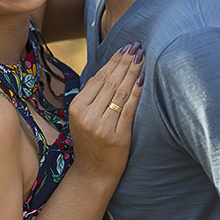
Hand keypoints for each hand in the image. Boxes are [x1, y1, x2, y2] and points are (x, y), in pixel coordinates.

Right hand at [67, 43, 143, 183]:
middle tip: (137, 46)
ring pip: (119, 92)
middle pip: (110, 82)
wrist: (93, 174)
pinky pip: (129, 108)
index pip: (98, 78)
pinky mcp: (117, 136)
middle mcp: (87, 115)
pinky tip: (143, 79)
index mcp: (77, 108)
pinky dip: (137, 92)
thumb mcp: (83, 118)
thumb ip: (93, 97)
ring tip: (142, 56)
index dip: (113, 61)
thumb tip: (111, 70)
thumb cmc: (91, 143)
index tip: (125, 48)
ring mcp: (101, 126)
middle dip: (125, 62)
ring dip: (132, 72)